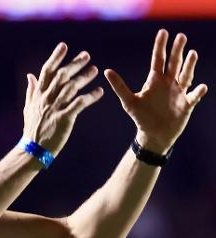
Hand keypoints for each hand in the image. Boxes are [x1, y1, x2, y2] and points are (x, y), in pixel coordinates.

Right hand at [23, 43, 102, 155]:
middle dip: (74, 64)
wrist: (33, 150)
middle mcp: (46, 99)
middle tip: (87, 56)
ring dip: (84, 78)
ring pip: (71, 88)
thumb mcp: (28, 108)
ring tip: (95, 70)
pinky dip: (90, 97)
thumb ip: (31, 91)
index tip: (64, 46)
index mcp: (39, 95)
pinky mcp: (64, 119)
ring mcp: (55, 108)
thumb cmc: (32, 130)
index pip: (46, 71)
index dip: (55, 57)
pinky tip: (99, 92)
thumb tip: (30, 76)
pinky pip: (79, 104)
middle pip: (61, 76)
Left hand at [105, 29, 207, 153]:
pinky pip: (194, 95)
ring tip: (192, 54)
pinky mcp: (187, 104)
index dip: (160, 46)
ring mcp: (178, 93)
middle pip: (174, 63)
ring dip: (189, 65)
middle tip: (181, 36)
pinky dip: (198, 91)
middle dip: (177, 50)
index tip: (163, 32)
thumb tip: (106, 71)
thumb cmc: (141, 118)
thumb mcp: (129, 101)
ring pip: (186, 75)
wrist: (153, 135)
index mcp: (155, 81)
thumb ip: (119, 86)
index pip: (158, 59)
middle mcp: (168, 83)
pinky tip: (201, 87)